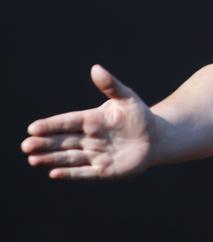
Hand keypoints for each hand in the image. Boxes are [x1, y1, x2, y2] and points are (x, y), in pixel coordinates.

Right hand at [21, 65, 155, 178]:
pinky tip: (53, 173)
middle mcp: (90, 138)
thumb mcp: (127, 98)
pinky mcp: (104, 170)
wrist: (156, 138)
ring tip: (33, 159)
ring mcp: (95, 155)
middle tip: (26, 145)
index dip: (51, 125)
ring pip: (69, 157)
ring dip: (51, 158)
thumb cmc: (140, 116)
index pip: (68, 122)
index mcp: (92, 120)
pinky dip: (70, 173)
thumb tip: (96, 68)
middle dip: (45, 143)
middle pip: (64, 141)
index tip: (33, 127)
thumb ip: (111, 85)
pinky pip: (84, 172)